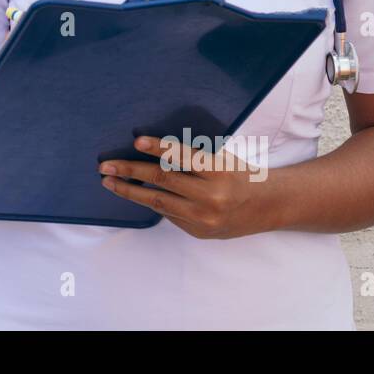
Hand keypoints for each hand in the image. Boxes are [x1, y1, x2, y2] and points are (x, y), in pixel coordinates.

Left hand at [98, 135, 279, 238]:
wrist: (268, 206)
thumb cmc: (240, 174)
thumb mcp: (221, 159)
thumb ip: (191, 157)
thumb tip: (150, 150)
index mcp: (218, 171)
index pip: (182, 157)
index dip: (158, 148)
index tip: (135, 141)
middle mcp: (211, 196)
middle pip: (163, 181)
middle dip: (130, 172)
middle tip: (106, 166)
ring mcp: (204, 218)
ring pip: (159, 202)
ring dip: (130, 191)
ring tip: (109, 182)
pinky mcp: (199, 232)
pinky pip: (169, 215)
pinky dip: (151, 203)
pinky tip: (135, 194)